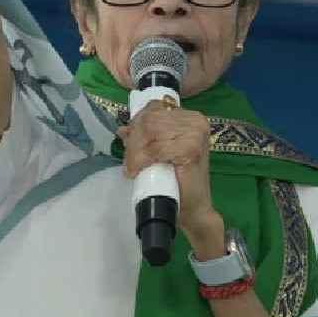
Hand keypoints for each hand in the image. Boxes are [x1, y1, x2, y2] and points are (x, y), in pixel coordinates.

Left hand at [117, 100, 219, 237]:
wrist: (193, 208)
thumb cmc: (178, 180)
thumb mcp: (159, 152)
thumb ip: (146, 137)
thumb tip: (122, 129)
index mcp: (190, 117)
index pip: (154, 108)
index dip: (136, 123)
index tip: (127, 139)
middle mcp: (195, 120)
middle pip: (150, 120)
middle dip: (133, 140)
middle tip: (128, 161)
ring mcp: (195, 133)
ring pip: (150, 132)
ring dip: (134, 152)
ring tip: (132, 167)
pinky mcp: (191, 149)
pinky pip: (156, 148)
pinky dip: (141, 159)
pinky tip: (137, 170)